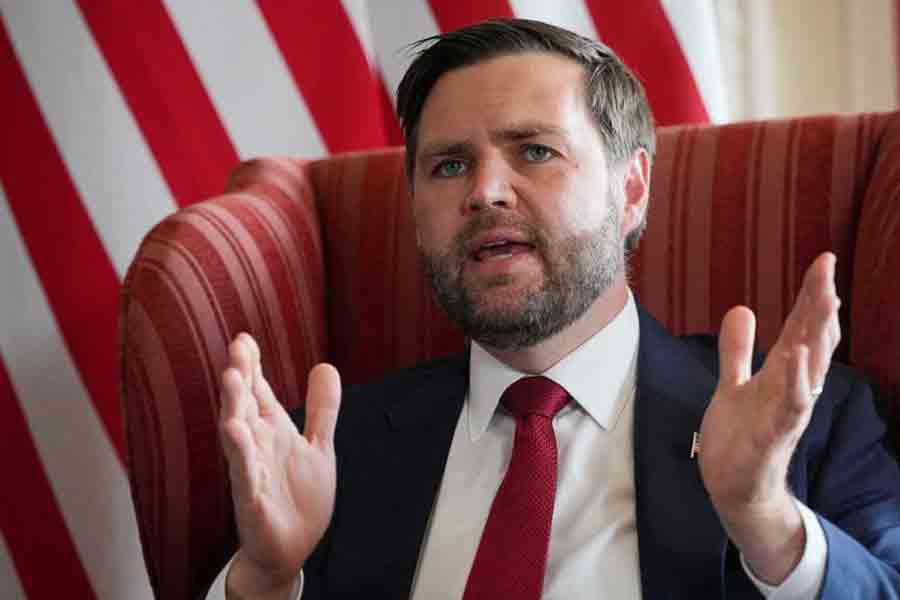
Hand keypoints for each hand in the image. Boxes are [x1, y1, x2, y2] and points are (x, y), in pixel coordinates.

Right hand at [218, 333, 340, 598]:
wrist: (290, 549)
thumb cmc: (298, 498)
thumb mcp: (319, 446)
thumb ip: (321, 409)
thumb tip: (325, 366)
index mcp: (271, 431)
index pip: (258, 392)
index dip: (252, 367)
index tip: (244, 338)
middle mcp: (257, 447)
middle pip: (244, 406)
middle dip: (240, 379)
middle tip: (237, 349)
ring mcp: (252, 473)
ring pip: (238, 436)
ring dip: (234, 408)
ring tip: (231, 379)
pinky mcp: (252, 501)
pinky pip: (245, 477)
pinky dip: (242, 457)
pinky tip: (236, 435)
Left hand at [698, 252, 840, 582]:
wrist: (733, 487)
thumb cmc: (739, 436)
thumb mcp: (733, 384)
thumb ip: (738, 349)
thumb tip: (742, 308)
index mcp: (782, 373)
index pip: (801, 326)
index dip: (812, 294)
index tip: (824, 259)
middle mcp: (792, 387)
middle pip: (811, 339)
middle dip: (820, 304)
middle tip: (828, 267)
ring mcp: (786, 411)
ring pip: (810, 368)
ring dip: (817, 335)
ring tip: (824, 299)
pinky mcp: (774, 435)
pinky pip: (791, 405)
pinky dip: (794, 380)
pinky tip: (794, 355)